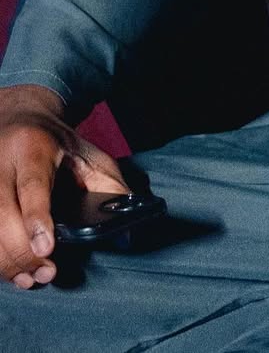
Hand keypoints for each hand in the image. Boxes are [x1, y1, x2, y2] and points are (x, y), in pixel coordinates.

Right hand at [0, 84, 126, 287]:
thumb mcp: (90, 154)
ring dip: (6, 261)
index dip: (38, 219)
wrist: (21, 116)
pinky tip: (11, 270)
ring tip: (30, 279)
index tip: (47, 249)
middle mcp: (0, 162)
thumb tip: (128, 226)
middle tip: (46, 274)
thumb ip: (109, 186)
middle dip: (22, 252)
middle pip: (2, 215)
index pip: (32, 185)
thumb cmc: (59, 143)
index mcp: (33, 147)